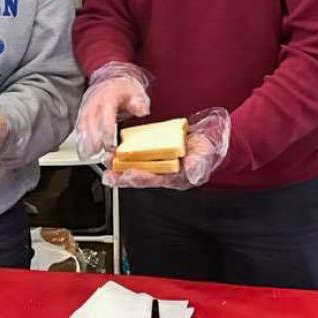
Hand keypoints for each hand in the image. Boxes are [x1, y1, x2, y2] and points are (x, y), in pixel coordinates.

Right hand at [74, 62, 150, 160]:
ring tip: (86, 155)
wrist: (111, 80)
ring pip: (82, 124)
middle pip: (91, 121)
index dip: (107, 131)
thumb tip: (142, 110)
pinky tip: (81, 148)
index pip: (106, 115)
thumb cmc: (123, 88)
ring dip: (83, 140)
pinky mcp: (83, 111)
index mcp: (108, 97)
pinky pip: (79, 124)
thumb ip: (139, 102)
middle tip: (96, 153)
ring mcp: (87, 106)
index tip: (110, 145)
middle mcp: (94, 101)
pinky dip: (79, 137)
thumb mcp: (136, 92)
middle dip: (92, 139)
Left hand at [102, 107, 229, 189]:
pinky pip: (139, 155)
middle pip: (140, 176)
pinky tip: (117, 150)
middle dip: (123, 175)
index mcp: (175, 177)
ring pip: (137, 166)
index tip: (128, 174)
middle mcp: (164, 172)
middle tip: (108, 172)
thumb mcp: (206, 156)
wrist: (211, 137)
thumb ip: (199, 164)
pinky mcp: (156, 152)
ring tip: (107, 162)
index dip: (140, 178)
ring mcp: (159, 162)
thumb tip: (192, 172)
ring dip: (121, 165)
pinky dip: (128, 153)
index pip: (154, 179)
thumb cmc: (208, 150)